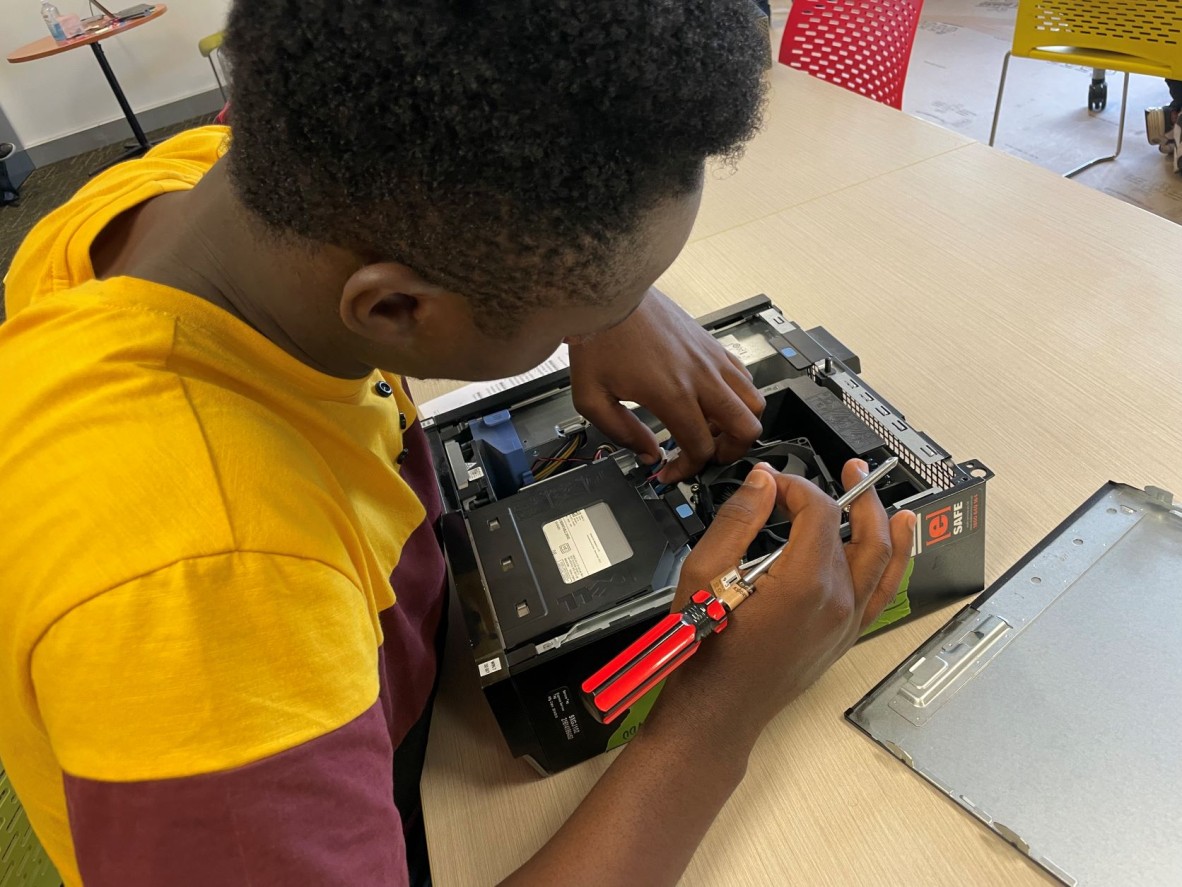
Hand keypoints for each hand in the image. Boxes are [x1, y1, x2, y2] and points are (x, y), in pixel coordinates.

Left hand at [568, 288, 764, 482]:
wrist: (610, 295)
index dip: (688, 470)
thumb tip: (647, 453)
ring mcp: (712, 359)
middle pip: (746, 428)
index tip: (670, 472)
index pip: (700, 448)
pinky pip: (745, 377)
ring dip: (739, 424)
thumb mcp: (591, 397)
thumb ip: (620, 432)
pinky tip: (712, 402)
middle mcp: (701, 376)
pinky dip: (739, 397)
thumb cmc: (600, 338)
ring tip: (711, 430)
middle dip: (730, 453)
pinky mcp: (713, 345)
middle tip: (706, 456)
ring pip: (755, 402)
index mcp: (672, 393)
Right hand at [650, 459, 915, 751]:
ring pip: (882, 560)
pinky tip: (897, 545)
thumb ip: (738, 520)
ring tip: (883, 497)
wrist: (715, 711)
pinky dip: (894, 563)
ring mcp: (845, 622)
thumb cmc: (705, 651)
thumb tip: (762, 482)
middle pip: (858, 530)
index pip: (818, 511)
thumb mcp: (704, 574)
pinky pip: (881, 592)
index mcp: (805, 583)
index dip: (796, 486)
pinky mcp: (843, 637)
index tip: (769, 484)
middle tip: (850, 469)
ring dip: (884, 522)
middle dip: (854, 494)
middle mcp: (836, 602)